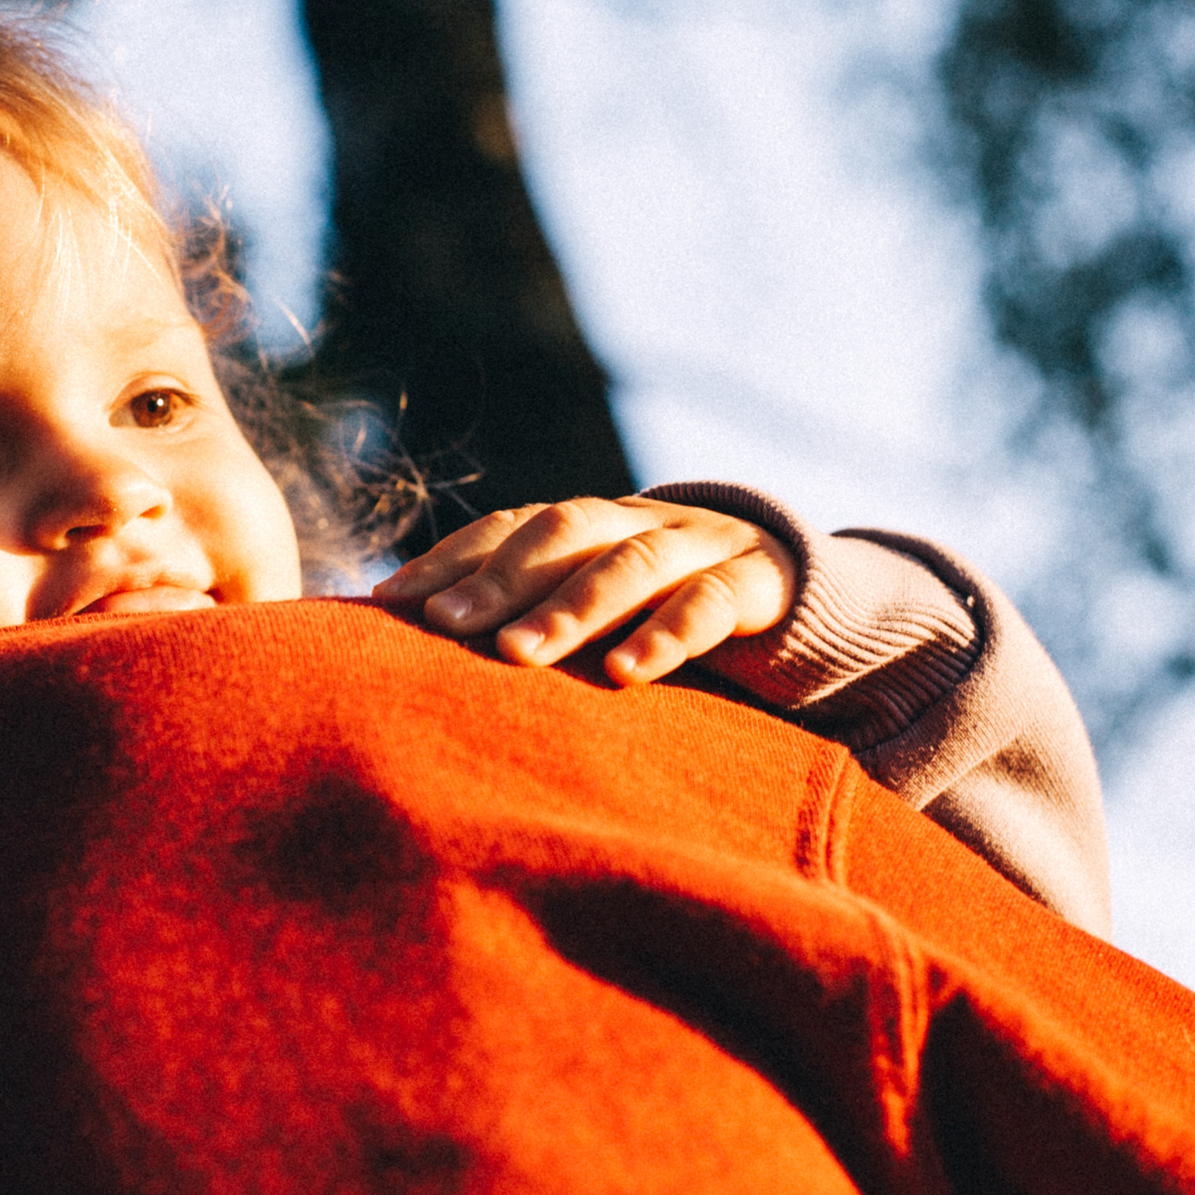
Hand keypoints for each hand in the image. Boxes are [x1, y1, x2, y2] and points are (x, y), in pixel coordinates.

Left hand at [371, 497, 798, 683]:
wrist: (807, 594)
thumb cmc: (677, 615)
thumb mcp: (610, 612)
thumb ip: (540, 621)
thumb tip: (422, 659)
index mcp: (593, 523)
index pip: (510, 527)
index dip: (450, 558)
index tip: (388, 599)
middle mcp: (640, 520)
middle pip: (560, 534)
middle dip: (496, 579)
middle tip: (442, 625)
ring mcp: (702, 544)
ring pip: (629, 563)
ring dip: (570, 608)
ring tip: (518, 654)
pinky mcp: (762, 583)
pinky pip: (710, 602)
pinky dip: (665, 635)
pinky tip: (624, 675)